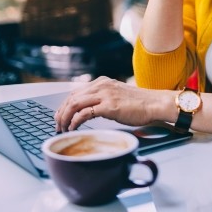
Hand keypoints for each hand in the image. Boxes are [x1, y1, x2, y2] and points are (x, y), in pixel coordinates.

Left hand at [54, 76, 169, 131]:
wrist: (154, 104)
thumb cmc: (139, 104)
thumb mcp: (117, 96)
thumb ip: (103, 99)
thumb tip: (88, 111)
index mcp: (102, 82)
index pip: (75, 92)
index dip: (64, 105)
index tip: (60, 117)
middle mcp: (101, 85)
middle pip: (71, 97)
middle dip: (61, 113)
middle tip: (57, 125)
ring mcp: (105, 94)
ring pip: (75, 104)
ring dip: (65, 118)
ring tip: (62, 129)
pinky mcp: (109, 106)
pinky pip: (84, 113)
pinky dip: (75, 121)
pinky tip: (73, 128)